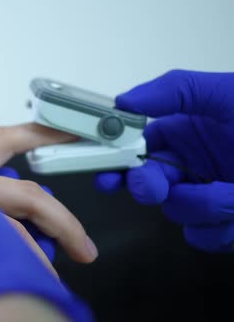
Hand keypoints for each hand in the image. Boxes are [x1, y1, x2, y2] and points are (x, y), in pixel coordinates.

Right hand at [95, 70, 233, 251]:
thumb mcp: (227, 93)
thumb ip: (173, 91)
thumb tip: (125, 101)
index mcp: (184, 131)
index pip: (134, 144)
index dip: (115, 156)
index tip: (105, 164)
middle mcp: (191, 165)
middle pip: (146, 184)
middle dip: (147, 187)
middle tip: (154, 186)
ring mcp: (208, 196)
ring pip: (176, 212)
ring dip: (199, 206)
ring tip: (230, 194)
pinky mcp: (225, 224)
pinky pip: (203, 236)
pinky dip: (218, 228)